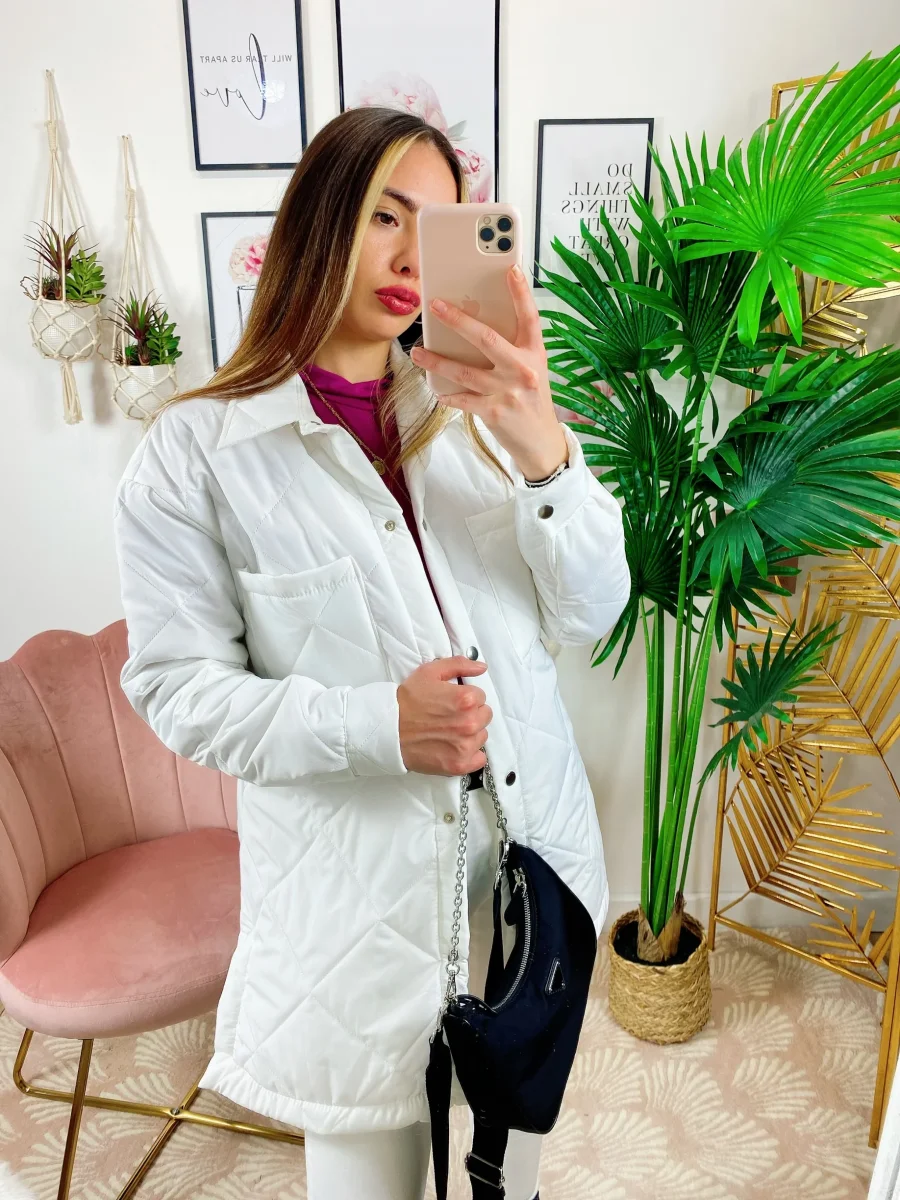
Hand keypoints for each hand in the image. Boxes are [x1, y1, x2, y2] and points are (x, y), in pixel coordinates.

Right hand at [397, 655, 491, 775]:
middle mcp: (469, 723)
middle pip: (484, 716)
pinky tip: (455, 747)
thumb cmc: (406, 702)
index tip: (452, 702)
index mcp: (466, 699)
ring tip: (448, 732)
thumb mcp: (429, 672)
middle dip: (471, 714)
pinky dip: (471, 754)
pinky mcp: (459, 764)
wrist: (386, 730)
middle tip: (450, 716)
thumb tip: (481, 667)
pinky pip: (479, 759)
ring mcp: (465, 746)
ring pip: (481, 736)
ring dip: (470, 733)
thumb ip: (459, 665)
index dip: (466, 698)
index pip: (481, 697)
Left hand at [409, 264, 568, 480]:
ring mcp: (507, 392)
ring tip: (418, 353)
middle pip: (486, 338)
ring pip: (464, 371)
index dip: (521, 293)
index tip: (511, 269)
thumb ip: (511, 348)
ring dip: (436, 361)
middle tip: (436, 306)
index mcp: (534, 354)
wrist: (540, 441)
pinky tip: (435, 387)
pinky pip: (461, 399)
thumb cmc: (532, 399)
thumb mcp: (531, 369)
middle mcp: (523, 370)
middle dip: (458, 320)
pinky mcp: (493, 412)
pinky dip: (446, 394)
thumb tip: (474, 326)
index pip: (530, 317)